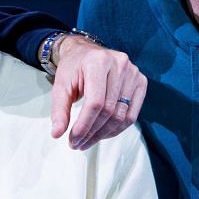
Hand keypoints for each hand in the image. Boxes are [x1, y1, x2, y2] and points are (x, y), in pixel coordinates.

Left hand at [49, 35, 147, 149]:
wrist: (86, 53)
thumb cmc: (73, 69)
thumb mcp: (60, 86)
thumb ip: (59, 109)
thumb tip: (57, 134)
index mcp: (98, 62)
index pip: (95, 102)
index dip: (84, 125)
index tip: (73, 140)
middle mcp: (120, 65)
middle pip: (109, 110)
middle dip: (92, 132)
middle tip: (78, 144)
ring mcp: (134, 73)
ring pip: (122, 115)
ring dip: (104, 134)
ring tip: (88, 141)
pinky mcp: (141, 82)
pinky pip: (132, 114)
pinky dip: (118, 128)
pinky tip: (103, 134)